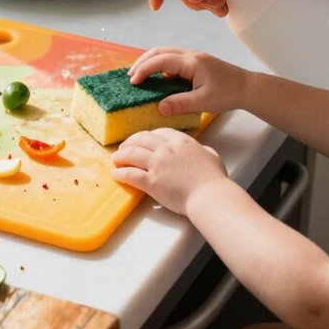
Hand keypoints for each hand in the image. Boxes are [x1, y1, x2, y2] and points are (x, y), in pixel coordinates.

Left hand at [111, 128, 229, 215]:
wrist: (209, 196)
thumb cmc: (213, 179)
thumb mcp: (211, 156)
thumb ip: (203, 150)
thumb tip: (202, 151)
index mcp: (181, 141)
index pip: (158, 132)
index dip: (146, 136)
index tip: (141, 140)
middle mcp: (166, 149)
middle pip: (141, 139)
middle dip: (129, 142)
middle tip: (123, 148)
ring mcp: (157, 164)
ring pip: (132, 154)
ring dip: (120, 156)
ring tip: (115, 160)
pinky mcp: (151, 181)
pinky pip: (130, 174)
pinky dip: (121, 174)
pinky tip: (116, 175)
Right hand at [128, 47, 249, 116]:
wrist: (248, 87)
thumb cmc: (229, 93)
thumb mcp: (204, 101)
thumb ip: (181, 104)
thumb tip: (160, 108)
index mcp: (192, 62)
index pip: (161, 61)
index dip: (144, 69)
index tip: (133, 81)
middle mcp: (191, 56)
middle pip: (159, 51)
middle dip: (142, 62)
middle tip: (130, 77)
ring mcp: (193, 58)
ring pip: (165, 54)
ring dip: (150, 63)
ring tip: (139, 77)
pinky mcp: (195, 63)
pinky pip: (172, 61)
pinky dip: (160, 67)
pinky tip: (157, 80)